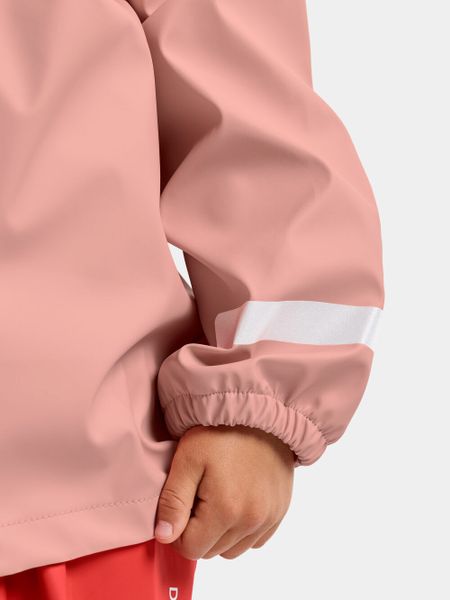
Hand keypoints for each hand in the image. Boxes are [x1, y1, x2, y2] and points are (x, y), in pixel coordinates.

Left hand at [154, 424, 295, 559]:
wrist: (259, 412)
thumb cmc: (220, 431)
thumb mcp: (188, 459)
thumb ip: (173, 501)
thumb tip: (164, 537)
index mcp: (226, 509)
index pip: (191, 549)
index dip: (179, 530)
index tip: (182, 503)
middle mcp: (252, 520)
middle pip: (212, 551)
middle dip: (199, 530)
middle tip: (199, 495)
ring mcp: (270, 517)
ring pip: (233, 549)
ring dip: (220, 533)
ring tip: (218, 497)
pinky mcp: (281, 511)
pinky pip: (254, 540)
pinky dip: (242, 529)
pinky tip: (237, 500)